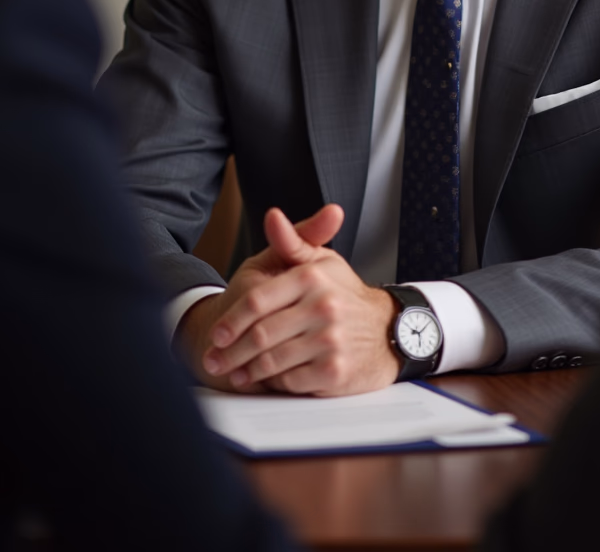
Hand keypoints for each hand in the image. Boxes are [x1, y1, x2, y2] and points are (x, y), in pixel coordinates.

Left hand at [201, 205, 399, 395]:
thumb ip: (291, 241)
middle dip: (230, 352)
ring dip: (246, 371)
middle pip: (260, 335)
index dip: (230, 321)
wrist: (386, 331)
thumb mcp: (320, 261)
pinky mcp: (335, 372)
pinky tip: (263, 381)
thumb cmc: (344, 294)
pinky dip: (273, 383)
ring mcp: (330, 341)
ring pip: (272, 361)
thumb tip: (273, 216)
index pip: (257, 302)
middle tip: (213, 360)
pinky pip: (291, 382)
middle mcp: (323, 307)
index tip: (216, 334)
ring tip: (233, 372)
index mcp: (312, 277)